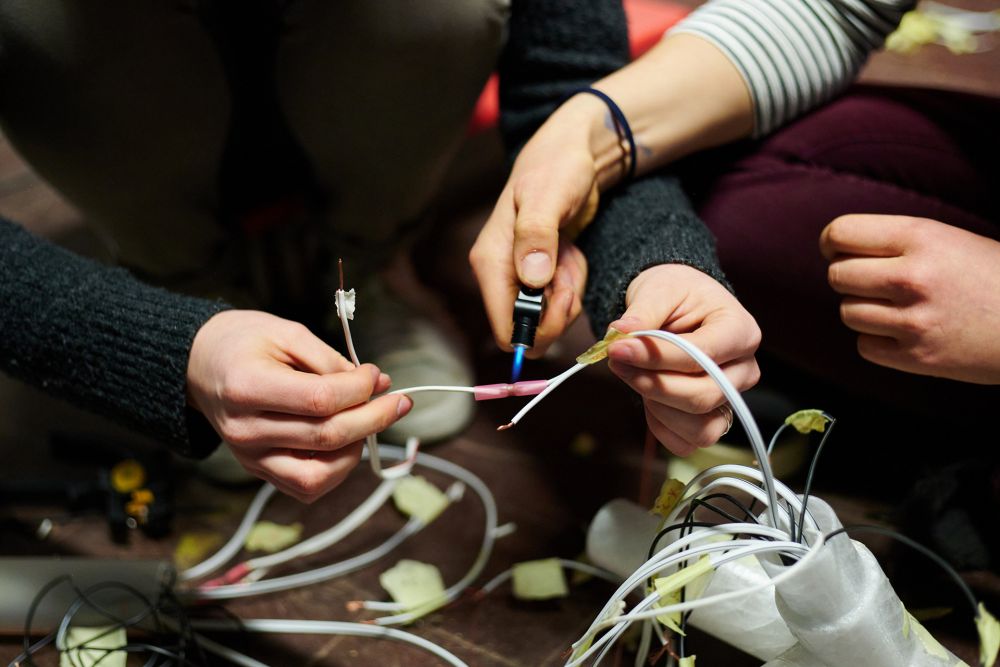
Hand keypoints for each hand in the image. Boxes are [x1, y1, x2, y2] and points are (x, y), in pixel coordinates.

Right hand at [186, 310, 412, 502]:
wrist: (198, 364)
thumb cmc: (243, 342)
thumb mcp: (287, 333)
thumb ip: (331, 361)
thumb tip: (377, 385)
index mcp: (247, 387)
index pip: (320, 400)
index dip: (360, 390)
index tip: (376, 375)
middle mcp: (245, 430)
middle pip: (326, 438)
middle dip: (374, 419)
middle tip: (399, 401)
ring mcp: (249, 457)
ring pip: (318, 476)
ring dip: (356, 450)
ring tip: (366, 422)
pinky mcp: (257, 470)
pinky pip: (305, 487)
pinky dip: (335, 470)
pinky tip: (345, 442)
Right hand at [470, 94, 612, 356]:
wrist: (571, 155)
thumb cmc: (557, 167)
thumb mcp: (549, 196)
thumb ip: (537, 236)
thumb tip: (531, 280)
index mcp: (490, 262)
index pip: (503, 328)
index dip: (536, 329)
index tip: (564, 298)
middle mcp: (499, 275)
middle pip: (525, 331)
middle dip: (556, 314)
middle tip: (571, 279)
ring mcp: (518, 277)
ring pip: (544, 320)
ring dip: (567, 297)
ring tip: (572, 257)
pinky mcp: (537, 277)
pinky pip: (555, 304)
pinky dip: (571, 287)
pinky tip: (571, 256)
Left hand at [605, 264, 760, 455]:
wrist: (677, 306)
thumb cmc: (675, 294)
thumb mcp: (659, 290)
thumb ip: (642, 314)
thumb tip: (620, 335)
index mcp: (740, 331)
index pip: (702, 355)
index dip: (657, 357)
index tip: (618, 349)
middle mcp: (743, 370)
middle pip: (702, 397)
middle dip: (652, 384)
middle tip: (617, 362)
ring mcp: (730, 399)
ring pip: (700, 428)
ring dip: (656, 407)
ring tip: (633, 376)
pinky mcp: (712, 419)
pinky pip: (686, 442)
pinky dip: (660, 425)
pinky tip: (646, 397)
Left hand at [821, 214, 999, 383]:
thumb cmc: (994, 276)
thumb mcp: (950, 239)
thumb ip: (897, 242)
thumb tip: (840, 249)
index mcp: (921, 236)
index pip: (840, 233)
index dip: (831, 243)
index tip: (836, 251)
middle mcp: (911, 276)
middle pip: (837, 275)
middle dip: (848, 278)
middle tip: (873, 282)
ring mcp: (913, 319)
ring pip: (847, 312)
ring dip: (863, 310)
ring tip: (897, 308)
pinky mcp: (916, 357)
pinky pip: (864, 346)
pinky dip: (877, 341)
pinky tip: (905, 332)